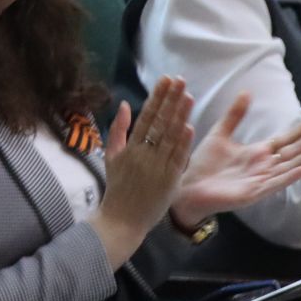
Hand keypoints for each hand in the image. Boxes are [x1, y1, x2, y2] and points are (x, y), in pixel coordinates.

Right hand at [93, 79, 194, 266]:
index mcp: (129, 147)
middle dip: (171, 99)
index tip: (166, 80)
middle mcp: (143, 154)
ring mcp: (157, 167)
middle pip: (160, 122)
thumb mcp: (111, 157)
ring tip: (189, 96)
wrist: (122, 220)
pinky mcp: (169, 181)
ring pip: (171, 137)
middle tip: (181, 80)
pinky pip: (177, 159)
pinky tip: (189, 126)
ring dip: (180, 116)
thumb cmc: (117, 188)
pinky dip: (183, 143)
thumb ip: (117, 130)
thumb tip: (123, 105)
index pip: (146, 116)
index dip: (157, 97)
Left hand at [171, 92, 300, 229]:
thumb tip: (246, 91)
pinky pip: (275, 183)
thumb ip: (235, 115)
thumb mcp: (220, 133)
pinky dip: (290, 176)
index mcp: (258, 152)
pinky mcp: (253, 193)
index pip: (286, 139)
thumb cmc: (204, 163)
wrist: (188, 187)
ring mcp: (261, 180)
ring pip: (289, 167)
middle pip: (293, 152)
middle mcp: (264, 166)